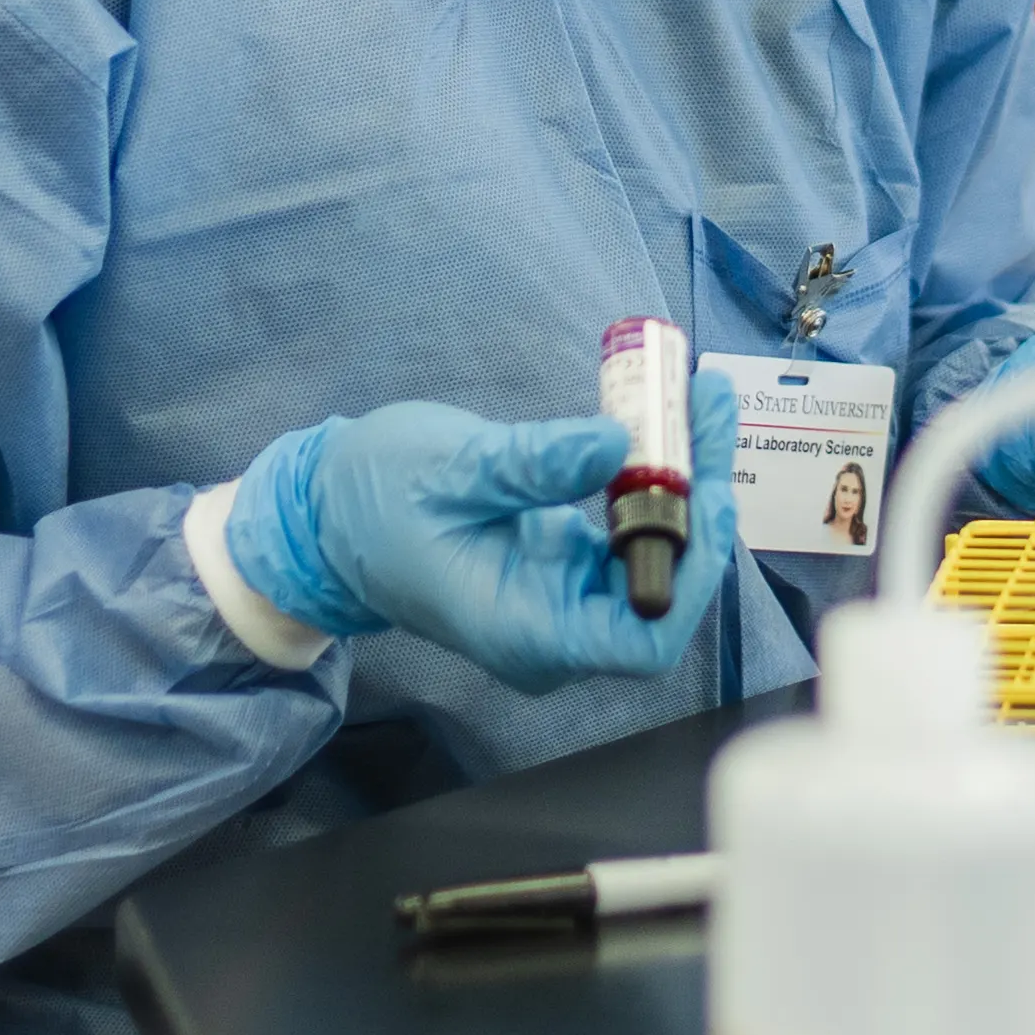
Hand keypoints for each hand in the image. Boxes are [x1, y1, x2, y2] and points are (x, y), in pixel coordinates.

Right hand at [230, 364, 737, 688]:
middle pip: (664, 587)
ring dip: (686, 481)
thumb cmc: (373, 499)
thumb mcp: (452, 470)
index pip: (644, 637)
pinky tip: (669, 422)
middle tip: (707, 403)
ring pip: (657, 556)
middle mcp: (557, 631)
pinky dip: (657, 481)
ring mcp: (565, 601)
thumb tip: (618, 443)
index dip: (692, 572)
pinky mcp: (566, 568)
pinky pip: (631, 534)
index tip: (706, 492)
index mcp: (527, 632)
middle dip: (699, 502)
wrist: (327, 515)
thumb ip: (535, 464)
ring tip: (698, 397)